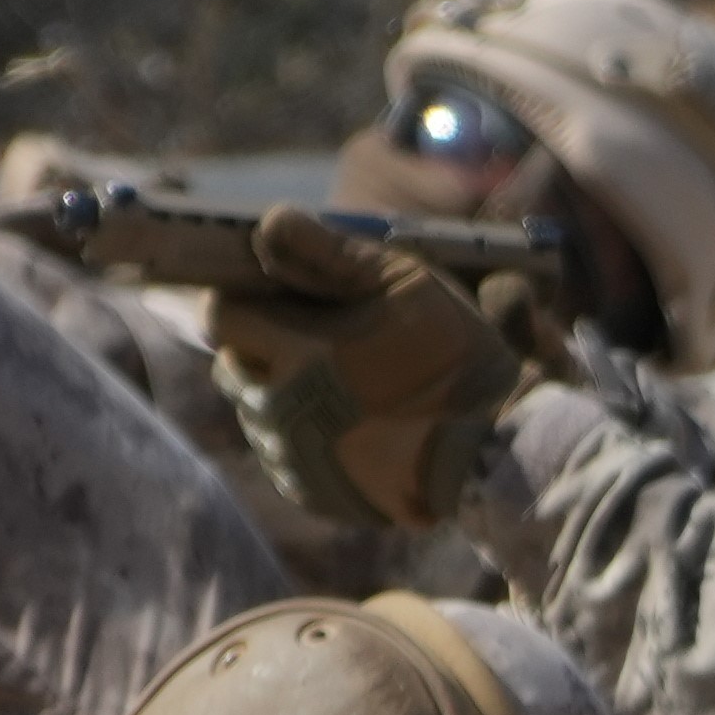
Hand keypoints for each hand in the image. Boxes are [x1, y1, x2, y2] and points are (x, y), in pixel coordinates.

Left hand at [209, 208, 521, 528]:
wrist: (494, 456)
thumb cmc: (455, 360)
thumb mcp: (406, 284)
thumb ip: (331, 251)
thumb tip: (268, 221)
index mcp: (294, 350)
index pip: (220, 313)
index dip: (247, 301)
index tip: (284, 302)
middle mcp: (277, 408)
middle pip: (230, 363)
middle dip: (260, 349)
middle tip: (317, 345)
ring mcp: (291, 458)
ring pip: (254, 412)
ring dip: (280, 395)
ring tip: (341, 390)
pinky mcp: (311, 493)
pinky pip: (281, 457)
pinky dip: (304, 440)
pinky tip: (351, 430)